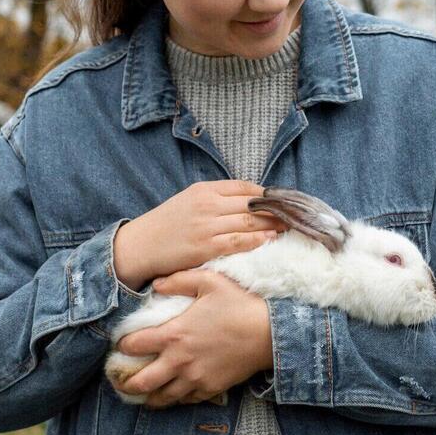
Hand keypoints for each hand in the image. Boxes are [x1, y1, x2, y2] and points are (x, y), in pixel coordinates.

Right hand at [112, 180, 288, 289]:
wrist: (140, 246)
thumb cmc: (166, 224)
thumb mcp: (189, 201)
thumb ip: (215, 199)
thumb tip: (248, 200)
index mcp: (204, 190)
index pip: (244, 187)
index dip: (267, 194)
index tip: (282, 201)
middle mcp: (207, 204)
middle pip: (252, 204)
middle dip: (277, 210)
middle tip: (296, 214)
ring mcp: (207, 226)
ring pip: (249, 222)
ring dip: (273, 224)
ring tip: (290, 227)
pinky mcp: (205, 247)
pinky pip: (238, 241)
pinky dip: (258, 239)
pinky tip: (271, 239)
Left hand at [112, 269, 273, 408]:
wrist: (270, 332)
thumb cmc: (240, 303)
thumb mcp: (209, 280)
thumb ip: (178, 280)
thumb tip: (155, 284)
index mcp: (174, 334)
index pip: (135, 345)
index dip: (122, 345)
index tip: (121, 345)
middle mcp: (180, 361)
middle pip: (141, 381)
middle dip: (126, 382)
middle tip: (120, 381)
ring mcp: (195, 378)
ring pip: (162, 397)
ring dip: (149, 396)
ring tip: (141, 394)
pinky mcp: (211, 388)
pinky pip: (186, 400)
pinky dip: (175, 398)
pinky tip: (172, 393)